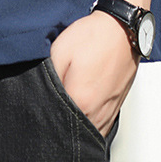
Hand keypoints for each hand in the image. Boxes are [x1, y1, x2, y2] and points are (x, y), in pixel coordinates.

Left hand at [49, 9, 138, 137]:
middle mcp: (97, 114)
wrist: (121, 28)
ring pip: (87, 133)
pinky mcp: (116, 109)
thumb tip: (39, 96)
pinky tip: (81, 105)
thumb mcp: (59, 51)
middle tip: (53, 102)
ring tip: (67, 101)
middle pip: (72, 132)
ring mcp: (109, 114)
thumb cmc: (93, 36)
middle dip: (60, 122)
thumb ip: (47, 77)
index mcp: (81, 101)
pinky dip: (88, 122)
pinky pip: (99, 127)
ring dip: (75, 124)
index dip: (45, 115)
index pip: (56, 124)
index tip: (40, 105)